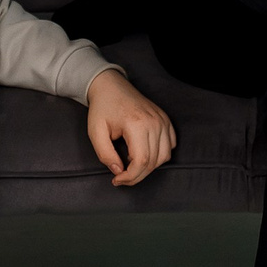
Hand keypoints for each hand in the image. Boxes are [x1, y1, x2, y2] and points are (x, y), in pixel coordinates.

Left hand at [86, 70, 176, 186]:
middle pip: (153, 162)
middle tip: (121, 177)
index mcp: (137, 124)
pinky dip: (160, 155)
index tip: (117, 180)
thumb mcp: (95, 132)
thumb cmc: (102, 108)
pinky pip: (170, 145)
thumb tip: (119, 171)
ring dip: (149, 166)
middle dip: (137, 176)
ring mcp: (162, 120)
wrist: (111, 86)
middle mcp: (154, 122)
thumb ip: (105, 154)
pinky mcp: (165, 120)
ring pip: (164, 156)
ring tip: (131, 164)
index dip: (130, 177)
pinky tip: (143, 153)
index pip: (142, 161)